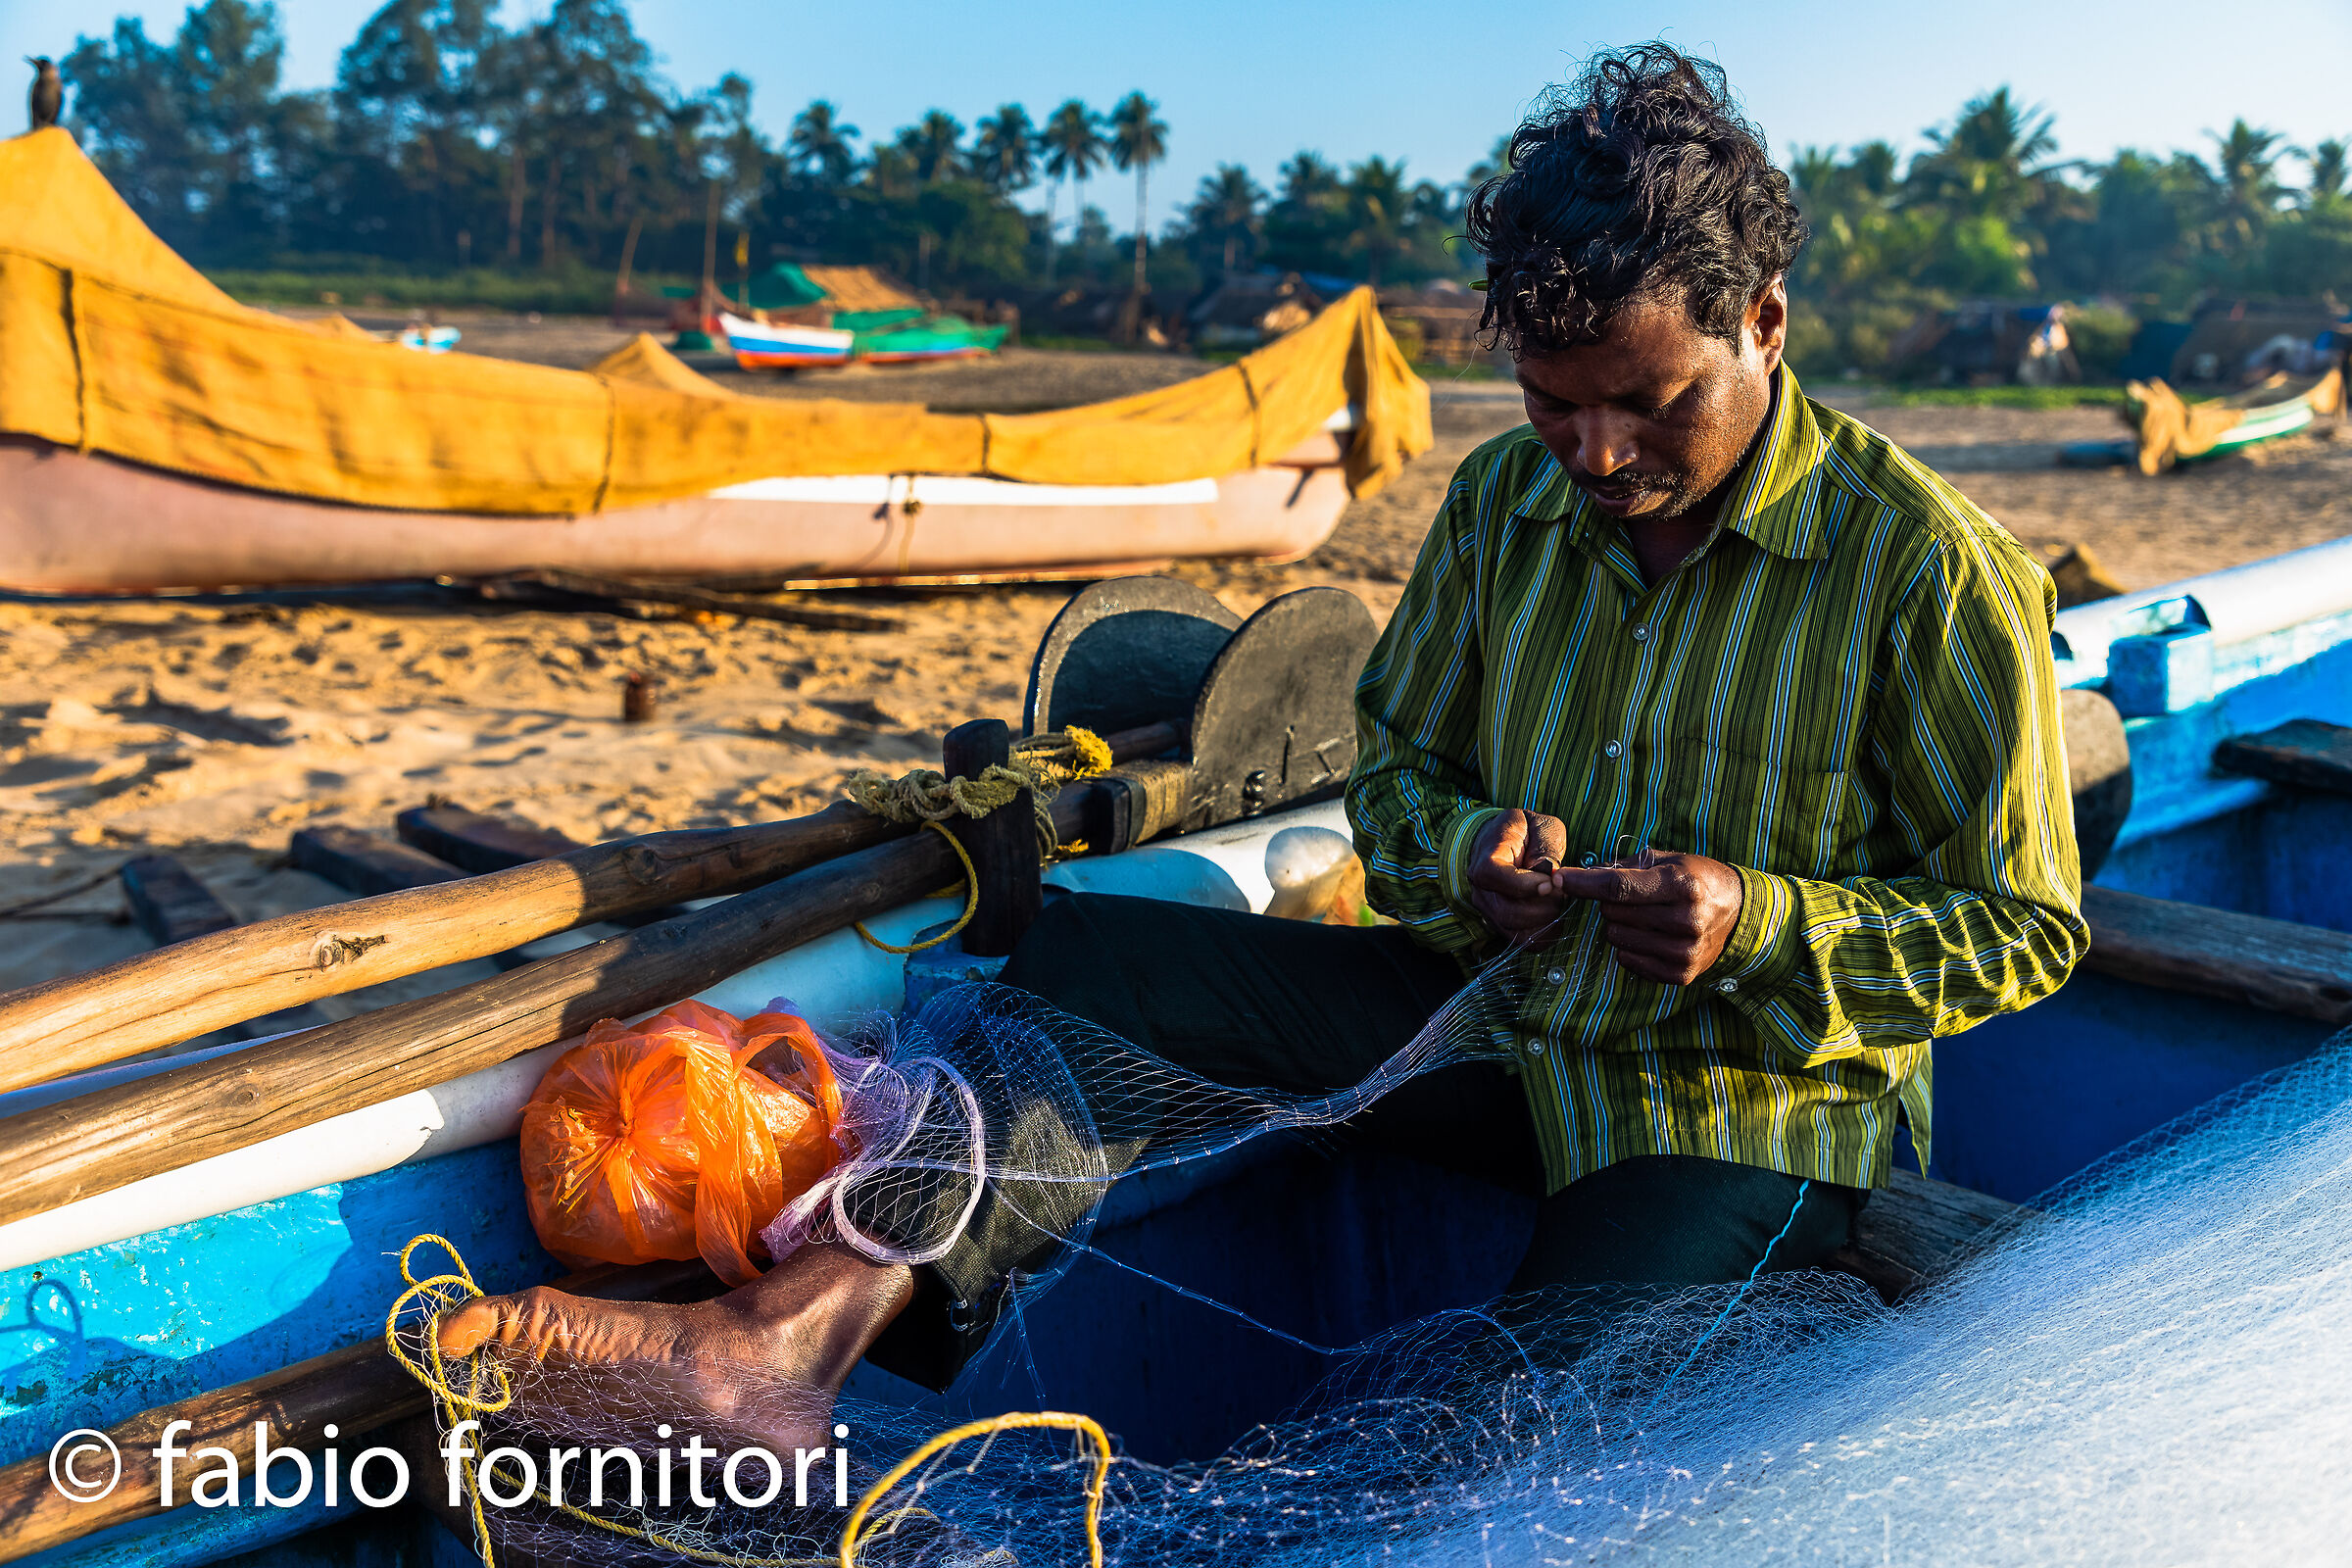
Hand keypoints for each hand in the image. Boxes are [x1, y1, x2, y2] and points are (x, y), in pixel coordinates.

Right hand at [1465, 809, 1571, 940]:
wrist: (1508, 842)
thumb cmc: (1526, 831)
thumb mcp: (1541, 826)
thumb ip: (1546, 846)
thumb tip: (1548, 872)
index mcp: (1485, 857)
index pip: (1492, 875)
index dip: (1522, 884)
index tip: (1550, 883)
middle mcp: (1481, 888)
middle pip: (1507, 911)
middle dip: (1543, 906)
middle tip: (1562, 891)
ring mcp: (1489, 910)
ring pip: (1516, 930)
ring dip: (1546, 920)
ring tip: (1559, 899)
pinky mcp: (1502, 925)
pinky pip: (1523, 941)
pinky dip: (1545, 934)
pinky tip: (1556, 916)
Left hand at [1552, 851, 1745, 985]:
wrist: (1739, 913)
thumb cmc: (1697, 879)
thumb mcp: (1668, 860)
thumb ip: (1624, 867)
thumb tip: (1580, 875)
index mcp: (1682, 885)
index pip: (1618, 887)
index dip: (1584, 883)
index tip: (1559, 879)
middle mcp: (1686, 920)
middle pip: (1613, 913)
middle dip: (1610, 903)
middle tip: (1633, 898)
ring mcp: (1685, 951)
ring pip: (1617, 938)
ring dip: (1620, 925)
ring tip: (1645, 916)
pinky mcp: (1681, 974)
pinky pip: (1628, 960)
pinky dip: (1630, 947)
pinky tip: (1651, 936)